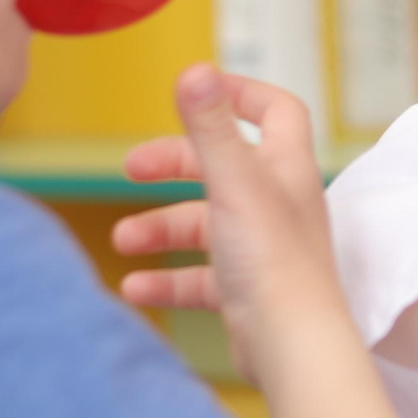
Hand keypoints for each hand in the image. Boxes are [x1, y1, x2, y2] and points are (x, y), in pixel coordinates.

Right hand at [112, 65, 335, 382]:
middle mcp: (280, 204)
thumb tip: (194, 69)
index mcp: (286, 169)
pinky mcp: (248, 292)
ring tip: (123, 240)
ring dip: (161, 228)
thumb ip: (210, 127)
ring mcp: (264, 249)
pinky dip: (167, 279)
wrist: (294, 347)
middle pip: (225, 166)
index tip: (199, 90)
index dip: (242, 94)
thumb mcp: (233, 183)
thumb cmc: (273, 261)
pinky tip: (135, 287)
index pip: (277, 111)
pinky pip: (200, 278)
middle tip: (130, 169)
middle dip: (177, 163)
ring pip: (206, 225)